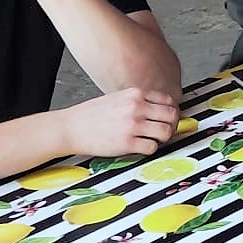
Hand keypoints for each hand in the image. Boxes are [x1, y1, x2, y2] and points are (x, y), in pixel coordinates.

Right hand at [59, 85, 179, 157]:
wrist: (70, 127)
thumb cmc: (92, 114)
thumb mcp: (118, 97)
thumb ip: (139, 100)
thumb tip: (160, 109)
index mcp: (135, 94)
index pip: (169, 100)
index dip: (171, 111)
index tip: (167, 119)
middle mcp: (136, 107)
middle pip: (172, 115)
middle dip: (171, 125)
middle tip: (164, 131)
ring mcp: (132, 125)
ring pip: (166, 132)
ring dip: (163, 138)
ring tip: (153, 139)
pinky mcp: (126, 143)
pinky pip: (152, 147)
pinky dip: (150, 149)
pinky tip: (141, 147)